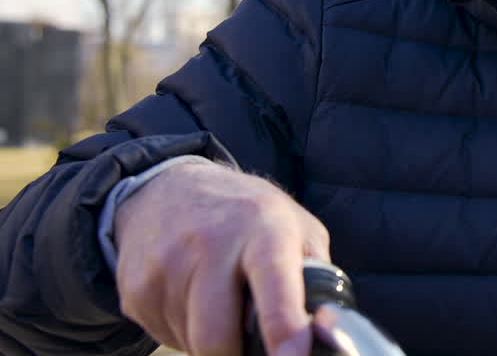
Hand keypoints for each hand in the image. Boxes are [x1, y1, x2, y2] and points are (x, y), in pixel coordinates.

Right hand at [114, 160, 330, 355]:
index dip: (284, 327)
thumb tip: (327, 329)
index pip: (274, 283)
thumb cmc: (245, 214)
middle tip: (254, 344)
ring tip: (222, 302)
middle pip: (217, 337)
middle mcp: (210, 244)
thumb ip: (316, 276)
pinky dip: (186, 332)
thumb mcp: (294, 226)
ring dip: (214, 340)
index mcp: (263, 228)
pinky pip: (165, 336)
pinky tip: (193, 298)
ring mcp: (166, 267)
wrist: (166, 188)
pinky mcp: (135, 289)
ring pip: (192, 343)